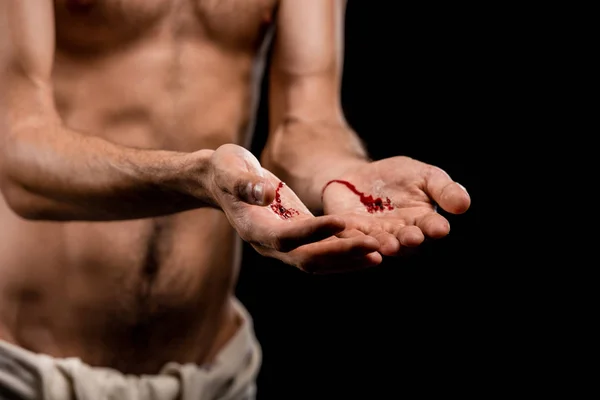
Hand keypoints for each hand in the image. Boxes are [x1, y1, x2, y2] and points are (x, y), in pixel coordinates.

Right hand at [209, 144, 381, 272]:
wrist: (222, 179)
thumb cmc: (225, 170)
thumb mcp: (229, 170)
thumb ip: (244, 183)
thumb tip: (266, 194)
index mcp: (254, 229)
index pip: (286, 238)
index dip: (313, 232)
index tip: (340, 221)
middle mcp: (270, 244)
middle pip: (308, 258)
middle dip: (341, 254)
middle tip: (374, 247)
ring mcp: (284, 242)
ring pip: (318, 260)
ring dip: (348, 258)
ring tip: (379, 253)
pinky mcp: (296, 234)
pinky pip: (322, 248)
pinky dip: (344, 249)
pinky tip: (368, 246)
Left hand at [321, 156, 470, 255]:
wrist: (358, 176)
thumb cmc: (398, 177)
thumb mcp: (425, 176)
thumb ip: (443, 190)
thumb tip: (464, 205)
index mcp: (422, 221)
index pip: (432, 227)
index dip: (435, 228)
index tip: (440, 228)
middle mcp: (400, 233)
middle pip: (408, 241)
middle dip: (411, 240)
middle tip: (413, 237)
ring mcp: (375, 235)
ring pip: (381, 244)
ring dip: (385, 245)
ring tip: (388, 244)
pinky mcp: (350, 231)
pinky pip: (353, 238)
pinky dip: (355, 240)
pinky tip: (358, 239)